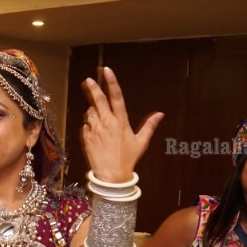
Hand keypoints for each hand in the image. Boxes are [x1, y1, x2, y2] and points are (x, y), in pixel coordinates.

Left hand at [80, 67, 162, 182]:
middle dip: (93, 88)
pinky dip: (89, 126)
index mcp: (121, 122)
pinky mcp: (86, 137)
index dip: (112, 82)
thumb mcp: (141, 142)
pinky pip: (85, 126)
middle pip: (98, 100)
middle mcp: (107, 123)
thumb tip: (160, 114)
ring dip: (93, 113)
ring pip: (90, 113)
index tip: (107, 71)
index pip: (117, 97)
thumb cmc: (128, 159)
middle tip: (88, 80)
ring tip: (99, 123)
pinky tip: (95, 135)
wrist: (111, 175)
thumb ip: (149, 126)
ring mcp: (95, 130)